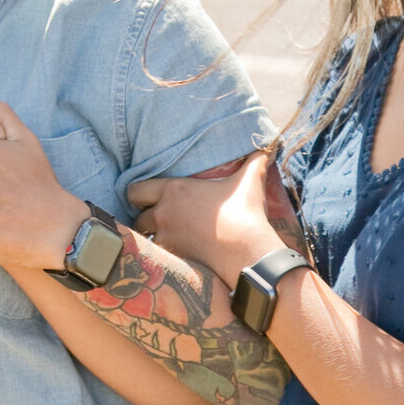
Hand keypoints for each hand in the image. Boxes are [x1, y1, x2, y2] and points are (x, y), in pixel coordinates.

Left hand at [128, 153, 287, 288]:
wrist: (247, 250)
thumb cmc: (245, 212)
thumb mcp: (250, 180)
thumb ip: (254, 161)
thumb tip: (267, 146)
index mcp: (174, 190)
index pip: (136, 189)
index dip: (139, 194)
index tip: (146, 197)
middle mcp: (164, 212)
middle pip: (137, 216)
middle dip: (144, 217)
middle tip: (155, 218)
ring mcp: (167, 236)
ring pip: (145, 238)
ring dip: (151, 237)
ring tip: (164, 237)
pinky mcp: (174, 257)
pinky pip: (158, 256)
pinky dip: (162, 255)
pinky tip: (173, 254)